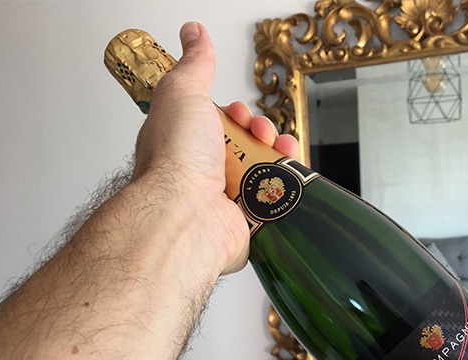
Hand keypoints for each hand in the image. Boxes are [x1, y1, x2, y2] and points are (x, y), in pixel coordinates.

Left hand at [131, 22, 297, 274]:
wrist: (186, 213)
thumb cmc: (176, 158)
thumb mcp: (183, 92)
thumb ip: (194, 63)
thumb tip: (193, 32)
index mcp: (184, 141)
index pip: (217, 123)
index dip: (235, 113)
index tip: (237, 111)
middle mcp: (202, 170)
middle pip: (244, 144)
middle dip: (261, 131)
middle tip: (259, 133)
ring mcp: (224, 196)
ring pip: (262, 170)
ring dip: (278, 154)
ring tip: (281, 151)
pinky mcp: (245, 218)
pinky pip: (274, 199)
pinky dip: (287, 185)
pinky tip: (291, 175)